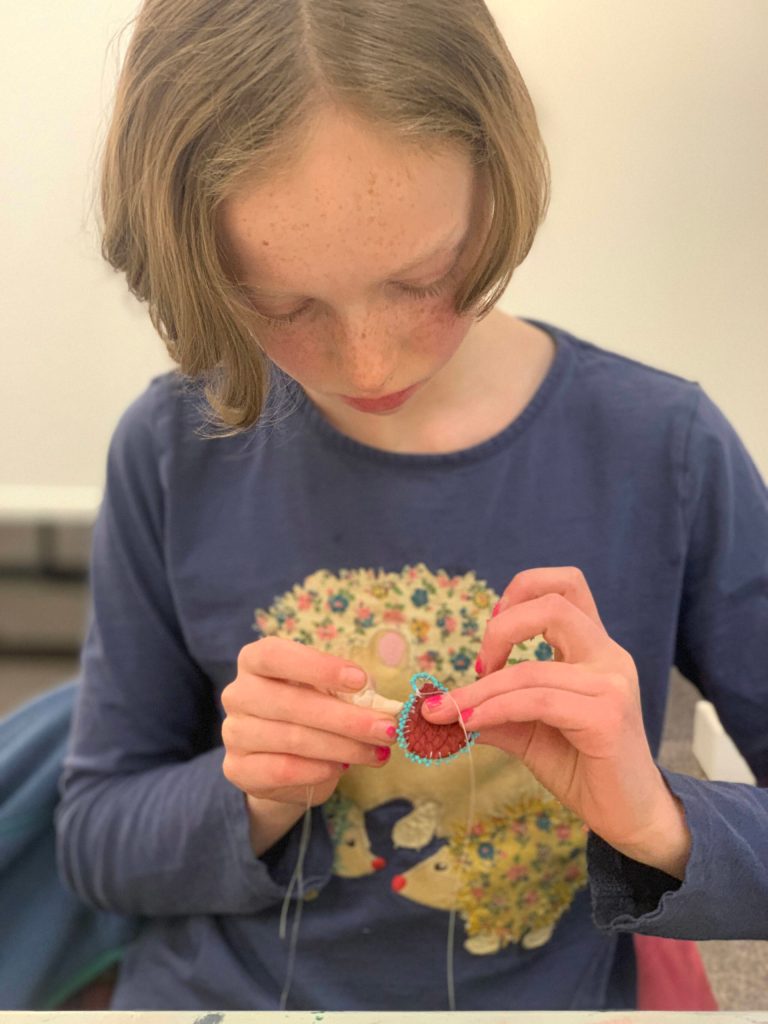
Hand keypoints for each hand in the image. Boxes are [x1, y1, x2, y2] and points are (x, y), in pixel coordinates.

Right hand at [221, 637, 397, 809]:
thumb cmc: (311, 712)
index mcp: (255, 661)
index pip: (275, 655)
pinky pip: (282, 769)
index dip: (318, 666)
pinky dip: (318, 769)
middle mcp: (238, 693)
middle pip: (290, 702)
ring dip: (343, 747)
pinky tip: (343, 767)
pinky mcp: (238, 769)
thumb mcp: (329, 691)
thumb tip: (379, 703)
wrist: (284, 763)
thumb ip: (348, 691)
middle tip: (386, 729)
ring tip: (377, 753)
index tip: (360, 681)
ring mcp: (234, 733)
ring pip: (291, 739)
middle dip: (346, 718)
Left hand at [422, 567, 690, 877]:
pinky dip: (493, 710)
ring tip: (451, 711)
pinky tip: (470, 725)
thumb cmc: (582, 766)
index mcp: (594, 647)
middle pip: (554, 604)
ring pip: (532, 668)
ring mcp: (612, 684)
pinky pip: (537, 702)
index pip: (566, 584)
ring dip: (480, 689)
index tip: (493, 632)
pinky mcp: (607, 717)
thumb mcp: (528, 729)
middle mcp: (609, 656)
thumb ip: (492, 707)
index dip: (521, 591)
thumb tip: (437, 705)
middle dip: (501, 628)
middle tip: (479, 666)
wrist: (629, 816)